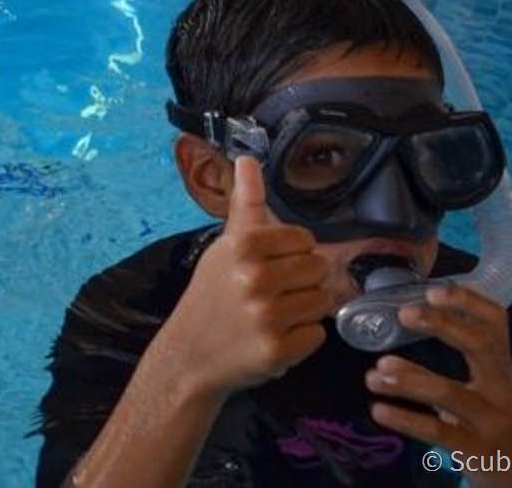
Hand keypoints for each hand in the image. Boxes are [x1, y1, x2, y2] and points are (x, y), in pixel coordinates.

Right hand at [157, 156, 328, 397]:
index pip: (304, 240)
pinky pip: (318, 335)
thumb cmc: (211, 294)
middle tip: (275, 293)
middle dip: (302, 281)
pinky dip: (302, 339)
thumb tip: (248, 158)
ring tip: (276, 314)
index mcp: (243, 246)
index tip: (271, 266)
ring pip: (322, 302)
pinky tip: (277, 336)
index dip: (292, 253)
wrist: (188, 353)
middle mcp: (255, 278)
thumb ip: (245, 204)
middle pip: (319, 269)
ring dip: (305, 310)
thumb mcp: (224, 246)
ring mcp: (267, 317)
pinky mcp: (278, 351)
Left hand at [366, 284, 511, 486]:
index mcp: (502, 370)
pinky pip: (439, 432)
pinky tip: (380, 410)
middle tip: (404, 313)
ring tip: (373, 375)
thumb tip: (384, 360)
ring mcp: (493, 422)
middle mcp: (502, 390)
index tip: (433, 289)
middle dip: (443, 325)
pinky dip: (406, 419)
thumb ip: (440, 375)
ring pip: (451, 393)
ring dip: (408, 379)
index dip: (469, 302)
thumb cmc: (495, 427)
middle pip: (482, 347)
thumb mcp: (478, 396)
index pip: (496, 325)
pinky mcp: (479, 452)